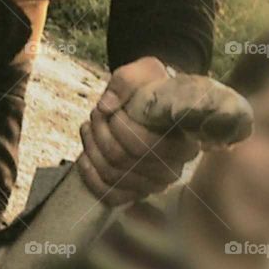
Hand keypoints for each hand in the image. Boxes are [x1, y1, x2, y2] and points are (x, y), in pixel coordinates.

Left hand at [78, 57, 199, 205]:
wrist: (152, 102)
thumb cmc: (149, 88)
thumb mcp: (141, 72)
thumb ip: (125, 82)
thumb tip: (106, 106)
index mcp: (184, 141)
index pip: (143, 146)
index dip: (118, 127)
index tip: (111, 109)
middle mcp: (174, 168)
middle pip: (122, 161)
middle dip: (100, 134)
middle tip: (95, 114)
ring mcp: (155, 184)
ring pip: (112, 175)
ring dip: (91, 149)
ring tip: (89, 127)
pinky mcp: (138, 192)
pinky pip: (110, 196)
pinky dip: (91, 177)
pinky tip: (85, 156)